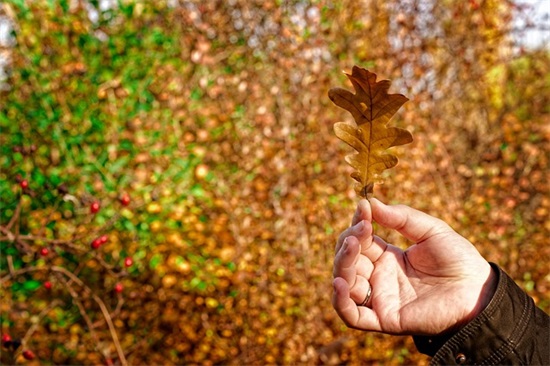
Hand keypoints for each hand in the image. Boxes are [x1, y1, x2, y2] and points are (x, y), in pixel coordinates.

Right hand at [332, 198, 496, 335]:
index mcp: (388, 257)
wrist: (479, 292)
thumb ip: (401, 217)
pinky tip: (340, 282)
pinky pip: (352, 316)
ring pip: (345, 284)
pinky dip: (340, 301)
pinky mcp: (385, 318)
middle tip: (361, 228)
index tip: (363, 208)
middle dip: (348, 242)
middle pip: (348, 261)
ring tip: (353, 245)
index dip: (357, 224)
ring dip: (342, 264)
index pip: (360, 240)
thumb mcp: (431, 230)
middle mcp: (380, 278)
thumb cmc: (459, 260)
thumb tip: (369, 203)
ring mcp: (381, 298)